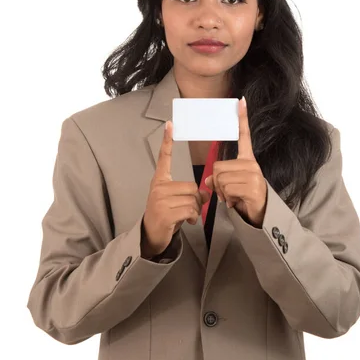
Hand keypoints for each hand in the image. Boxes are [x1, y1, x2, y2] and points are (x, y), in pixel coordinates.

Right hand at [142, 121, 210, 257]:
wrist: (152, 236)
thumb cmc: (167, 216)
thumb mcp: (178, 202)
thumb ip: (191, 194)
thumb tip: (206, 193)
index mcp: (160, 181)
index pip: (164, 158)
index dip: (167, 141)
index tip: (170, 124)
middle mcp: (158, 187)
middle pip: (192, 187)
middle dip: (196, 201)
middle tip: (190, 211)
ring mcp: (160, 199)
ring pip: (193, 200)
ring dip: (196, 211)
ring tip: (187, 217)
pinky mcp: (165, 212)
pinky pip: (190, 210)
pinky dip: (193, 217)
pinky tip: (188, 222)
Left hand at [205, 97, 266, 227]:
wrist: (259, 214)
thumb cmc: (243, 197)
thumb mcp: (228, 185)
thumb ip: (218, 178)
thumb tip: (208, 181)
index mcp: (247, 159)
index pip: (244, 136)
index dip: (242, 119)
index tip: (241, 101)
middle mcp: (251, 164)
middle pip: (218, 167)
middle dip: (217, 184)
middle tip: (227, 192)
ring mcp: (253, 175)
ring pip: (221, 179)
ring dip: (222, 193)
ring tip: (232, 197)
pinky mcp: (252, 187)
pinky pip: (228, 189)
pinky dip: (227, 199)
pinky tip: (236, 201)